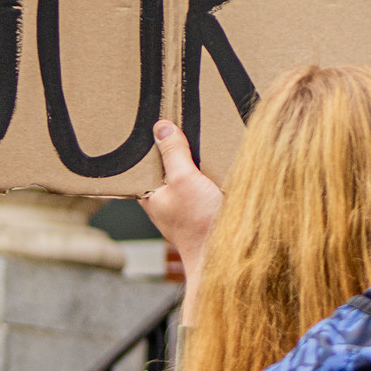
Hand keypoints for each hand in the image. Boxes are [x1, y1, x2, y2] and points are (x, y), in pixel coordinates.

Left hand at [139, 119, 222, 282]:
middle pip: (167, 160)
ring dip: (195, 154)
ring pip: (187, 169)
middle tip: (181, 114)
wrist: (227, 256)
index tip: (156, 115)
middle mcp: (166, 196)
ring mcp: (187, 201)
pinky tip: (219, 153)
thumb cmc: (198, 225)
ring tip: (201, 128)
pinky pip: (205, 179)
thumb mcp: (184, 180)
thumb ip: (173, 153)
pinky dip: (210, 166)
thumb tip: (161, 126)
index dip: (149, 139)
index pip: (143, 159)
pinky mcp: (206, 204)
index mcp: (150, 192)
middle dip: (175, 142)